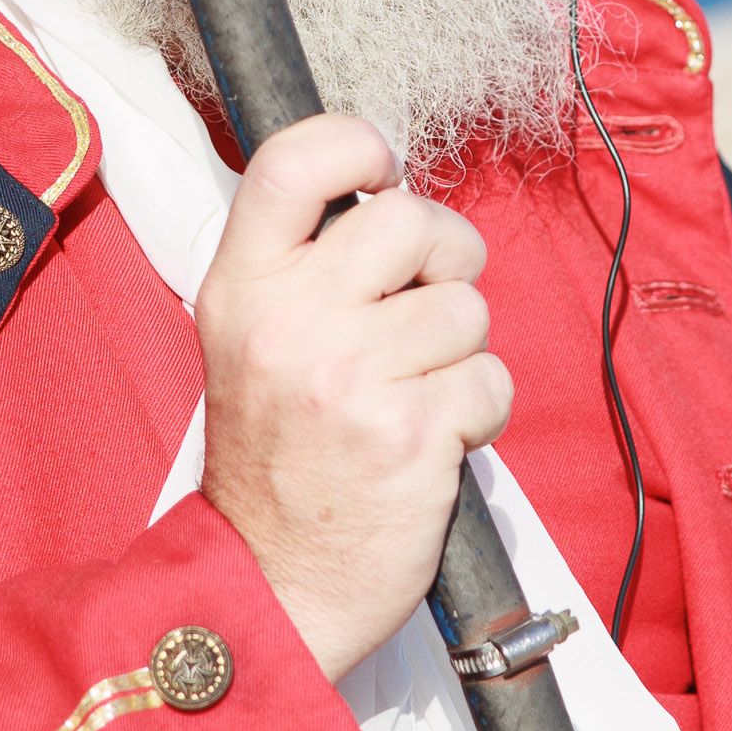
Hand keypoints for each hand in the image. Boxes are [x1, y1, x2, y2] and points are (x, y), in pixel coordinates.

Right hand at [196, 112, 509, 680]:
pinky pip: (491, 381)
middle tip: (424, 307)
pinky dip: (478, 414)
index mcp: (240, 289)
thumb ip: (303, 268)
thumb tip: (390, 194)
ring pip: (465, 307)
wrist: (268, 586)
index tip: (379, 173)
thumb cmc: (277, 461)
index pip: (292, 161)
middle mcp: (289, 323)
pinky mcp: (410, 434)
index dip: (354, 144)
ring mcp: (349, 377)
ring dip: (460, 352)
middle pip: (412, 218)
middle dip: (445, 257)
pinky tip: (430, 443)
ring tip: (411, 397)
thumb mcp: (248, 343)